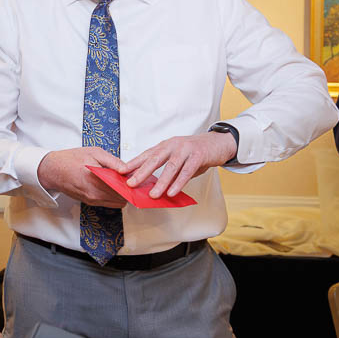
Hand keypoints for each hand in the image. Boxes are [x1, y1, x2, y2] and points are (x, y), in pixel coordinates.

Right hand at [37, 147, 127, 207]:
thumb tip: (127, 169)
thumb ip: (113, 161)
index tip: (139, 179)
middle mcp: (94, 194)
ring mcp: (91, 200)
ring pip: (117, 203)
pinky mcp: (89, 202)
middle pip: (122, 198)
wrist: (52, 170)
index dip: (133, 184)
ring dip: (122, 194)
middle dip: (129, 190)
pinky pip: (108, 203)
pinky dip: (114, 196)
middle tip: (133, 180)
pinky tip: (114, 186)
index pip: (122, 188)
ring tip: (123, 182)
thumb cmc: (71, 159)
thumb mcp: (94, 152)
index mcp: (95, 180)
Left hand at [117, 131, 235, 198]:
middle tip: (131, 183)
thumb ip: (166, 169)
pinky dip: (178, 183)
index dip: (133, 163)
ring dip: (160, 182)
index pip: (146, 154)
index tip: (120, 172)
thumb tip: (152, 185)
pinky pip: (186, 171)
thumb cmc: (194, 153)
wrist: (218, 143)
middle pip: (154, 159)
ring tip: (153, 195)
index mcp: (165, 145)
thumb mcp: (177, 158)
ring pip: (170, 167)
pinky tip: (172, 192)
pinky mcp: (198, 156)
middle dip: (141, 172)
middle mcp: (172, 145)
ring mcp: (185, 149)